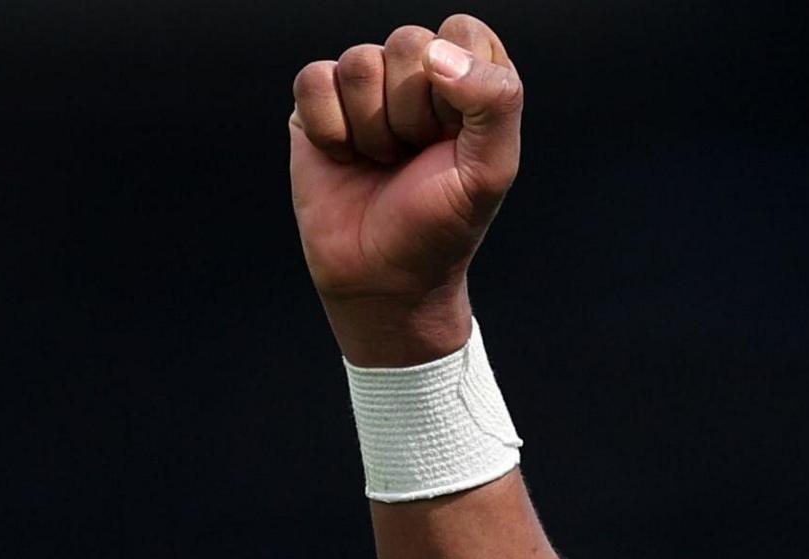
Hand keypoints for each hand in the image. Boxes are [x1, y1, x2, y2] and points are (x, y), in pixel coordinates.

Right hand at [289, 14, 522, 364]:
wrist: (384, 275)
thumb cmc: (443, 224)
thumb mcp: (492, 170)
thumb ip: (494, 103)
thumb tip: (438, 53)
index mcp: (470, 81)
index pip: (463, 33)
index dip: (459, 85)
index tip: (457, 136)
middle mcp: (418, 74)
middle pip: (408, 41)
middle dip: (414, 112)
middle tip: (416, 155)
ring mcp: (365, 87)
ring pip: (359, 62)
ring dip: (374, 127)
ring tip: (383, 160)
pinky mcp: (317, 103)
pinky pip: (314, 80)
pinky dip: (331, 129)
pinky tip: (346, 157)